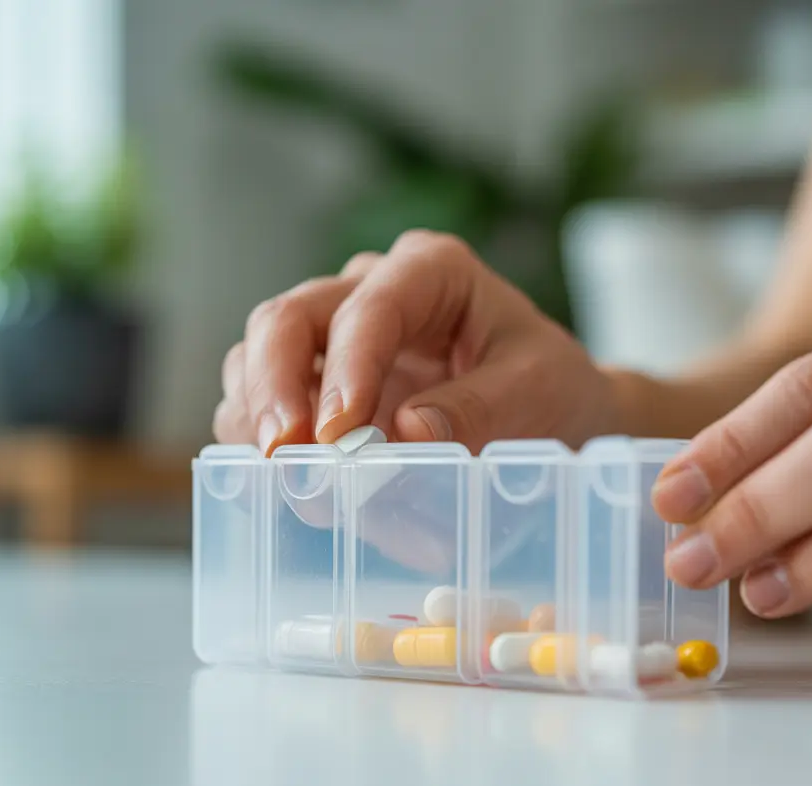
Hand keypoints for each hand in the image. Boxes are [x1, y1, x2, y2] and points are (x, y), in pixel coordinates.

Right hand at [214, 229, 615, 453]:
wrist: (555, 414)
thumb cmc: (550, 388)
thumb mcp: (537, 390)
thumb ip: (478, 407)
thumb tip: (406, 430)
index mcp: (430, 272)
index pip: (369, 308)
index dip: (345, 370)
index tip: (338, 433)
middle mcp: (369, 290)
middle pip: (285, 320)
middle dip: (273, 388)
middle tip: (283, 454)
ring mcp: (334, 337)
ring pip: (256, 358)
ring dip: (259, 422)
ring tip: (287, 480)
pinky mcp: (316, 385)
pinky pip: (262, 405)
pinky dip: (264, 448)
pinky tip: (288, 487)